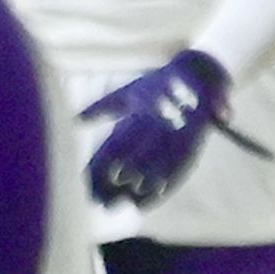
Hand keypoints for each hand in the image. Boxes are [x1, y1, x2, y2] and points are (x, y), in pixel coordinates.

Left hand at [83, 48, 242, 206]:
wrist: (199, 70)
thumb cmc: (158, 83)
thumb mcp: (128, 92)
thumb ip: (101, 107)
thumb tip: (75, 119)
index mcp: (136, 113)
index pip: (113, 146)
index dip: (99, 167)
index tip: (86, 183)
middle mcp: (154, 125)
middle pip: (132, 160)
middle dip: (116, 184)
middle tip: (103, 203)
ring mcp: (175, 135)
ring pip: (154, 167)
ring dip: (139, 187)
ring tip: (125, 202)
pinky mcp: (193, 142)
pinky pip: (178, 169)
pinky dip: (164, 187)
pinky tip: (149, 198)